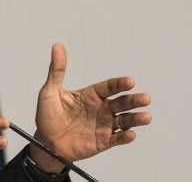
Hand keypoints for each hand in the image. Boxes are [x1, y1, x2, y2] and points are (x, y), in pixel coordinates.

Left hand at [30, 43, 151, 172]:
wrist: (45, 143)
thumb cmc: (47, 116)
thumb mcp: (50, 91)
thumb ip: (57, 70)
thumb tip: (57, 46)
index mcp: (90, 95)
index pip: (109, 87)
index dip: (119, 84)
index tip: (129, 81)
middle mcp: (100, 109)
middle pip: (121, 103)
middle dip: (134, 100)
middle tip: (145, 98)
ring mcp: (103, 125)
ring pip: (124, 120)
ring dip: (136, 119)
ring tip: (146, 117)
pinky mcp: (103, 142)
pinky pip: (117, 139)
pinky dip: (125, 137)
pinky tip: (131, 134)